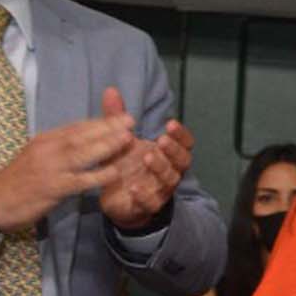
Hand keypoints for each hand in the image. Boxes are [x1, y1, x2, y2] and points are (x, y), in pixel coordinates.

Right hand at [0, 115, 135, 232]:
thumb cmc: (17, 181)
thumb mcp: (35, 156)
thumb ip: (57, 148)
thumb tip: (80, 139)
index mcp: (44, 141)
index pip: (76, 127)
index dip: (100, 121)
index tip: (121, 115)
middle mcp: (47, 150)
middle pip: (82, 135)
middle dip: (108, 127)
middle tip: (131, 120)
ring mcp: (50, 169)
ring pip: (82, 153)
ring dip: (107, 145)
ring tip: (128, 138)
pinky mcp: (52, 188)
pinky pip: (80, 181)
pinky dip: (98, 176)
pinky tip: (115, 173)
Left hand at [93, 87, 194, 229]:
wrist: (120, 200)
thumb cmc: (127, 166)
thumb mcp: (120, 140)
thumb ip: (117, 117)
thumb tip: (110, 90)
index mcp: (168, 154)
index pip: (185, 143)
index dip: (181, 134)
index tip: (170, 123)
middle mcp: (170, 171)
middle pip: (182, 161)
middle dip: (173, 150)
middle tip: (161, 140)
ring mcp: (160, 189)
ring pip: (169, 180)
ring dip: (160, 168)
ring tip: (147, 158)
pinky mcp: (147, 206)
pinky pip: (151, 202)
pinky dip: (144, 195)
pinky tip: (134, 187)